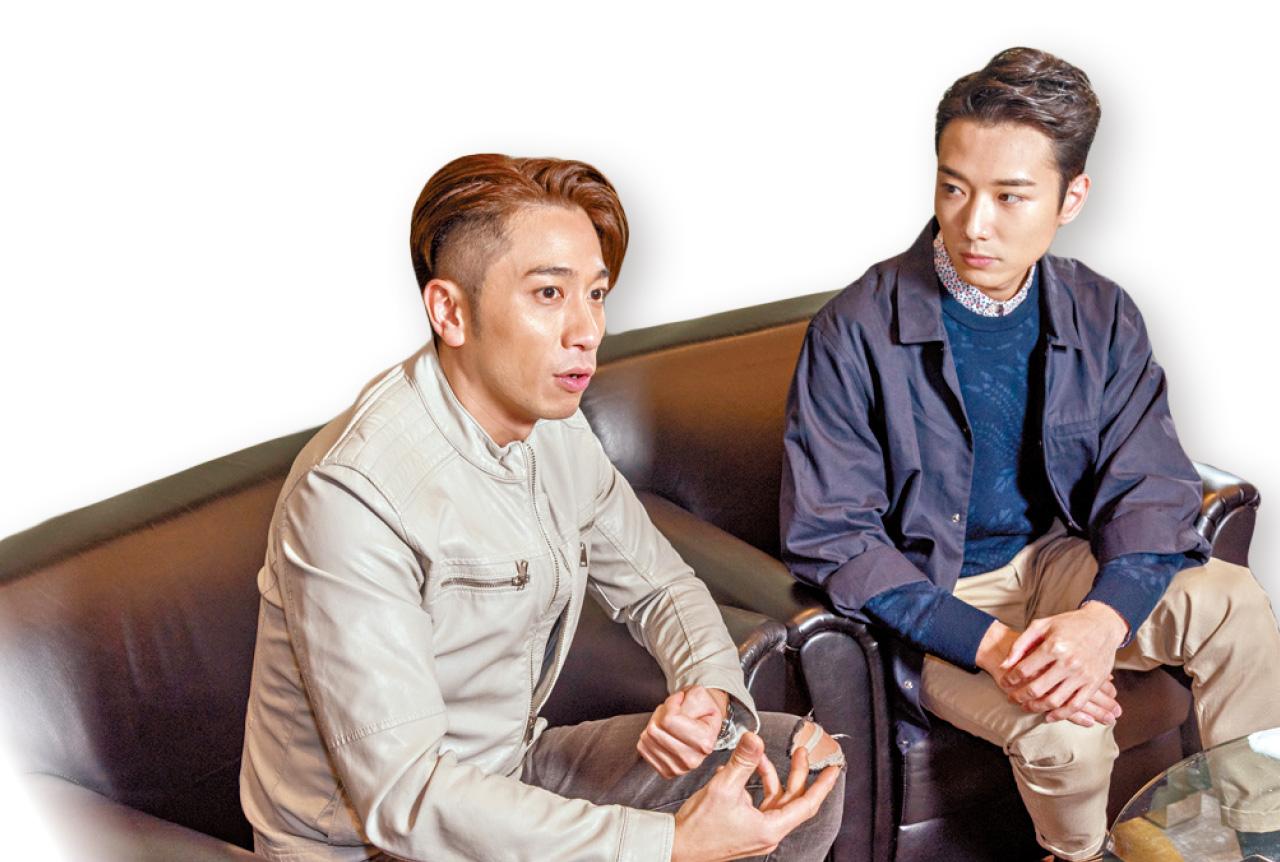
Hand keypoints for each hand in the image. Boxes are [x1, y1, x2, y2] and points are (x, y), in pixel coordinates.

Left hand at [637, 685, 728, 777]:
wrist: (706, 723)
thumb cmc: (703, 710)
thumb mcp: (699, 695)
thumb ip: (684, 702)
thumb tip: (670, 712)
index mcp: (704, 742)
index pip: (668, 720)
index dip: (670, 704)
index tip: (679, 699)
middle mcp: (692, 760)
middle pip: (654, 730)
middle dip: (660, 714)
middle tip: (673, 710)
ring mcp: (678, 769)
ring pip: (646, 738)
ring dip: (655, 723)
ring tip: (669, 720)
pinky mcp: (666, 771)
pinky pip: (642, 748)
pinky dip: (650, 736)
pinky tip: (664, 733)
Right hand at [671, 731, 841, 861]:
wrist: (676, 848)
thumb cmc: (699, 828)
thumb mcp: (723, 788)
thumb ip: (743, 761)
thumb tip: (755, 739)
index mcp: (770, 828)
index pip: (807, 804)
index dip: (822, 785)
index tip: (833, 770)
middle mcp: (767, 833)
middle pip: (790, 799)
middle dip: (795, 773)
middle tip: (801, 753)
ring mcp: (755, 833)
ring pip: (772, 800)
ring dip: (768, 776)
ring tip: (757, 757)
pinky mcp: (743, 830)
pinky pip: (757, 804)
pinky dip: (753, 786)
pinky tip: (738, 772)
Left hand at [975, 619, 1121, 727]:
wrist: (1102, 625)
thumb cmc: (1068, 624)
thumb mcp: (1042, 625)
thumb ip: (1020, 644)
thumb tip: (1004, 664)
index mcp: (1053, 646)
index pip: (1024, 669)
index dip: (1010, 678)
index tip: (1005, 681)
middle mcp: (1068, 662)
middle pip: (1036, 688)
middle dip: (1019, 696)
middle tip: (1011, 698)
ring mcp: (1082, 675)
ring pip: (1054, 700)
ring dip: (1036, 707)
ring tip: (1026, 706)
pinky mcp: (1093, 684)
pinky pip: (1075, 705)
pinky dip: (1061, 715)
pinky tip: (1049, 716)